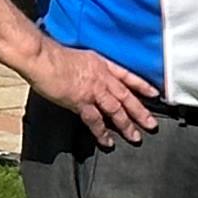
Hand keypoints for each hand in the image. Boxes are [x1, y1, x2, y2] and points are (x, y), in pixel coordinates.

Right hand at [22, 34, 160, 147]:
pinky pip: (96, 120)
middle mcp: (102, 77)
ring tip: (135, 137)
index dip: (142, 85)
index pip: (127, 76)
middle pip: (126, 96)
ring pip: (116, 110)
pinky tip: (107, 141)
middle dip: (140, 111)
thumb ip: (88, 69)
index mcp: (101, 64)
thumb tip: (89, 79)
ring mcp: (93, 90)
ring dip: (127, 125)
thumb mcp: (79, 57)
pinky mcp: (81, 101)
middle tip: (151, 125)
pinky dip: (102, 132)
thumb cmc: (54, 56)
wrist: (43, 58)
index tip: (154, 94)